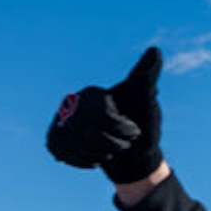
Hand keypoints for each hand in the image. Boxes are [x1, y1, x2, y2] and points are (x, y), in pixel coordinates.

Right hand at [46, 47, 164, 182]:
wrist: (133, 151)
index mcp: (92, 94)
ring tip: (111, 150)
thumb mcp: (146, 98)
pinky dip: (84, 161)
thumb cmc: (141, 120)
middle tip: (124, 145)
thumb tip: (155, 49)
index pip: (102, 115)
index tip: (135, 131)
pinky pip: (63, 153)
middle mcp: (71, 104)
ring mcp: (60, 122)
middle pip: (86, 132)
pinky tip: (97, 157)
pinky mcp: (54, 139)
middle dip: (112, 144)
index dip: (122, 129)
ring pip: (74, 145)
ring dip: (99, 154)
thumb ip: (147, 75)